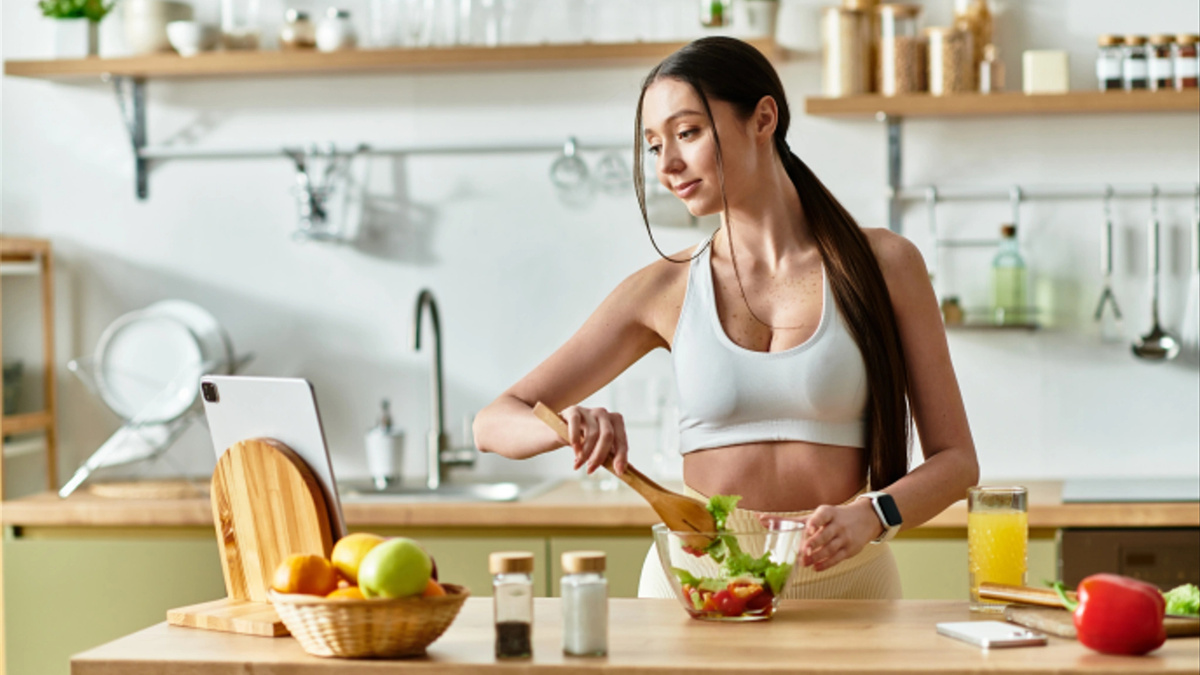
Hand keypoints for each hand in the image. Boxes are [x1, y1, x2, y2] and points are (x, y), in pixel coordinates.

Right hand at [560, 405, 628, 475]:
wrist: (561, 429)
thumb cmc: (584, 440)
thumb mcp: (598, 447)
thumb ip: (610, 456)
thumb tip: (620, 471)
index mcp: (615, 421)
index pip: (621, 439)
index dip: (621, 456)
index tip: (619, 472)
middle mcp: (604, 413)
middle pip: (607, 435)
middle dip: (599, 456)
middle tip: (590, 470)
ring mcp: (589, 410)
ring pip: (592, 433)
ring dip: (585, 453)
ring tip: (578, 464)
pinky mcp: (574, 411)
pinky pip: (576, 424)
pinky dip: (575, 439)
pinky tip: (574, 450)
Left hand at [759, 499, 882, 571]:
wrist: (865, 519)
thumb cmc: (833, 517)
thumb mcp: (817, 515)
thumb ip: (791, 520)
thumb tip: (761, 519)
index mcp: (828, 512)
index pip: (822, 515)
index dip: (816, 521)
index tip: (809, 527)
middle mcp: (837, 524)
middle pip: (825, 535)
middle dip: (814, 543)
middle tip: (803, 552)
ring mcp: (844, 537)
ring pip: (830, 548)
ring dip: (817, 556)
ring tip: (804, 563)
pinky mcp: (849, 549)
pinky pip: (837, 558)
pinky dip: (826, 564)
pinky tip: (816, 567)